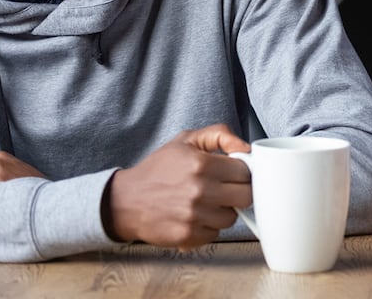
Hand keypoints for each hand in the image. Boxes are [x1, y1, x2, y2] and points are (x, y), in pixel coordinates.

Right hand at [105, 124, 251, 248]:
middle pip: (246, 196)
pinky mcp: (188, 236)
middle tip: (225, 188)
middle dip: (238, 191)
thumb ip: (219, 135)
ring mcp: (194, 216)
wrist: (125, 201)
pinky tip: (195, 216)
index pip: (245, 171)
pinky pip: (215, 233)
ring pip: (232, 217)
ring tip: (206, 202)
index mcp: (202, 164)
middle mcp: (200, 191)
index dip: (241, 172)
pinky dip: (208, 226)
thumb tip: (245, 148)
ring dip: (223, 210)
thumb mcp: (185, 140)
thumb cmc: (157, 170)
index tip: (232, 173)